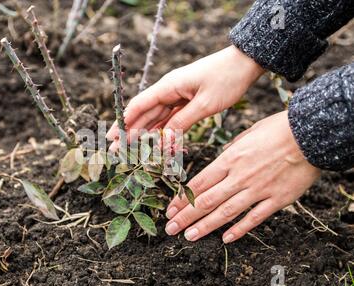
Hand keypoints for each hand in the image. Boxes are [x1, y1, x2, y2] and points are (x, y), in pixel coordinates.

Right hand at [106, 45, 263, 145]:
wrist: (245, 63)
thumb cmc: (227, 79)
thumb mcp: (205, 104)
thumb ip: (182, 122)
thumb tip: (164, 140)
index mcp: (169, 86)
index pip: (139, 105)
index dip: (124, 122)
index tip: (112, 137)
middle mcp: (168, 90)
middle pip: (144, 113)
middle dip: (128, 131)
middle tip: (115, 149)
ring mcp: (177, 94)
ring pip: (155, 117)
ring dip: (142, 133)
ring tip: (129, 148)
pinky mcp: (186, 99)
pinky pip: (169, 117)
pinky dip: (161, 130)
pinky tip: (153, 141)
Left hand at [164, 111, 320, 243]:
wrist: (311, 133)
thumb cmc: (278, 129)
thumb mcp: (247, 134)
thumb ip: (231, 150)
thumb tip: (221, 158)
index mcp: (230, 159)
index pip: (199, 183)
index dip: (182, 199)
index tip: (169, 210)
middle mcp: (239, 177)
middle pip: (206, 200)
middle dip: (185, 217)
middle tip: (170, 229)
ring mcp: (258, 189)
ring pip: (225, 212)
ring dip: (205, 226)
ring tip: (188, 236)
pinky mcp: (277, 199)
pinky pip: (255, 218)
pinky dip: (239, 229)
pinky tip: (226, 239)